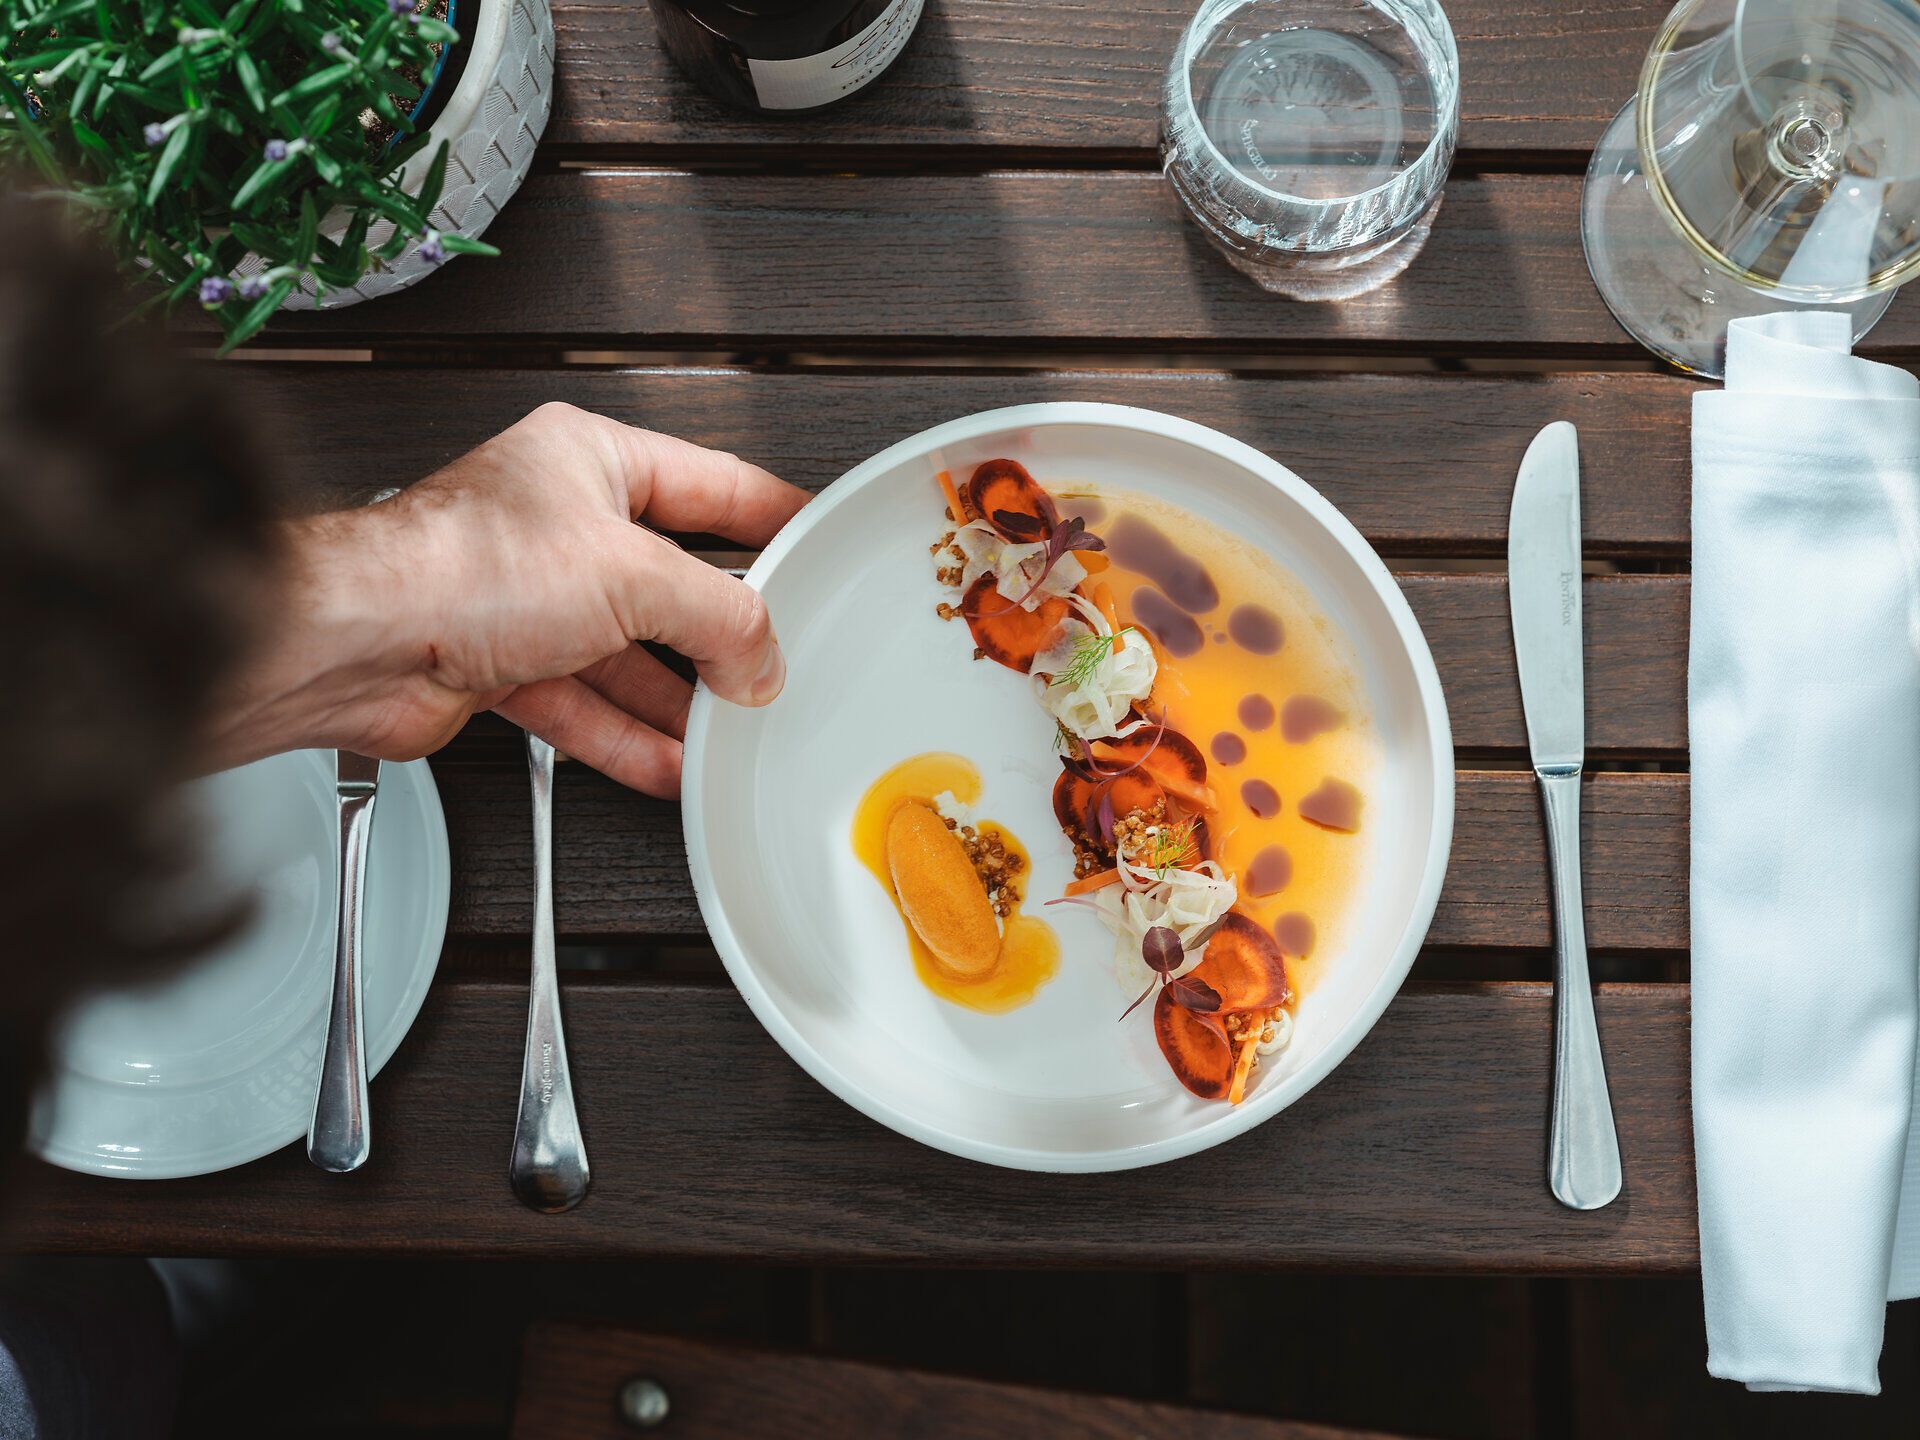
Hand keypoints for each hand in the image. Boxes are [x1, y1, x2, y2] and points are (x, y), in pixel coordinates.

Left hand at [210, 402, 808, 795]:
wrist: (355, 642)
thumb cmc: (454, 566)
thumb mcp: (631, 576)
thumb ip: (719, 616)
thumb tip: (760, 654)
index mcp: (590, 459)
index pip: (712, 483)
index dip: (772, 516)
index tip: (818, 543)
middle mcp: (558, 522)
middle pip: (670, 581)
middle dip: (720, 632)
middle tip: (771, 660)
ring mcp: (528, 595)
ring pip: (628, 652)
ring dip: (676, 699)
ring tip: (729, 730)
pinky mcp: (500, 662)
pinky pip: (584, 703)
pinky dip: (627, 735)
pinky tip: (668, 762)